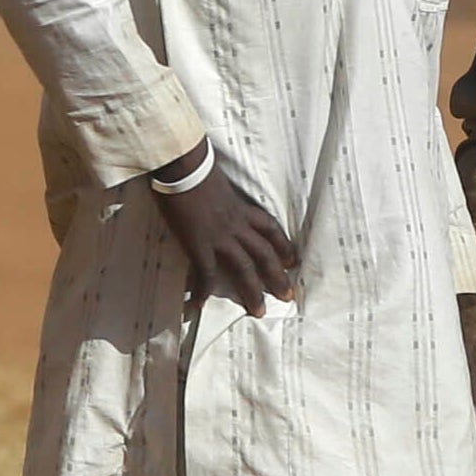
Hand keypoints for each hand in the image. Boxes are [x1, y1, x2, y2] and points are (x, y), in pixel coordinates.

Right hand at [151, 158, 298, 311]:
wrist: (182, 164)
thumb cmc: (195, 165)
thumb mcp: (216, 181)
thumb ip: (220, 194)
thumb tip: (213, 197)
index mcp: (241, 207)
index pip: (270, 229)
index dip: (284, 246)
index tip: (292, 261)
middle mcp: (236, 224)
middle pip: (265, 254)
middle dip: (278, 277)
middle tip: (287, 297)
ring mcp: (219, 235)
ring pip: (244, 268)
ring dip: (252, 292)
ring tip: (257, 311)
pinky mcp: (199, 243)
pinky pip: (206, 273)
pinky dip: (204, 290)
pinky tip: (200, 305)